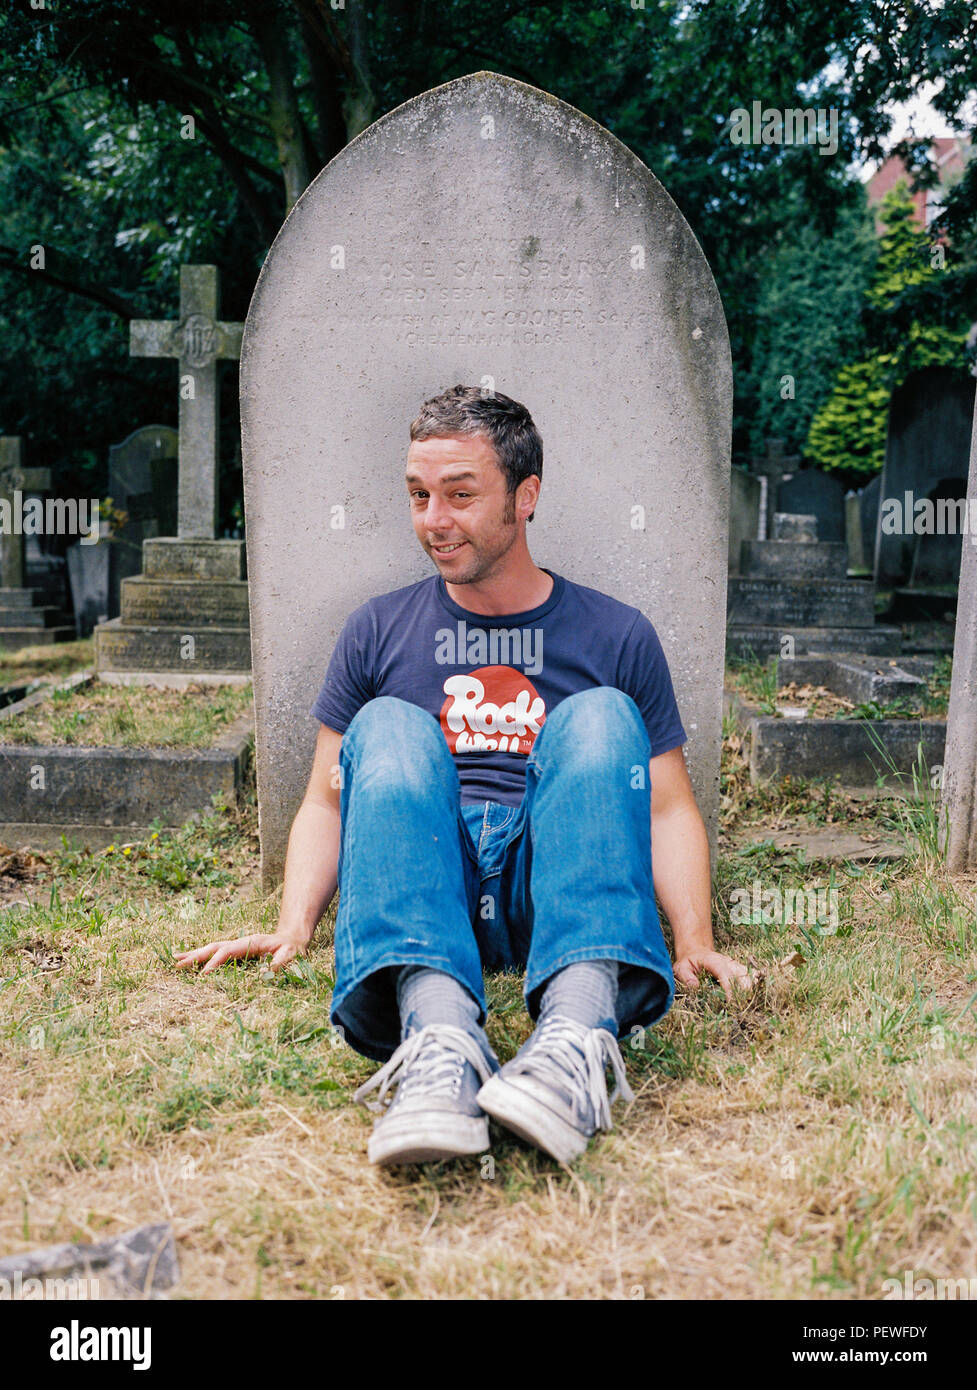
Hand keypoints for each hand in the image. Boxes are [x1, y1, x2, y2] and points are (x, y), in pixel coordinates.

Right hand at [173, 930, 306, 974]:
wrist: (293, 939)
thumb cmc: (293, 949)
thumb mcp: (291, 956)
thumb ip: (281, 963)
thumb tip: (266, 973)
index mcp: (251, 942)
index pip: (228, 952)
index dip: (215, 962)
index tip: (203, 975)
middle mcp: (240, 942)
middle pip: (214, 947)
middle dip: (196, 956)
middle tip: (177, 964)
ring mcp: (236, 946)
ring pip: (211, 949)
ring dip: (194, 955)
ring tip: (175, 960)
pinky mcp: (235, 952)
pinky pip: (215, 954)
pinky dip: (200, 957)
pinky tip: (188, 962)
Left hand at [673, 950, 755, 1001]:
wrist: (696, 952)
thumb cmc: (688, 962)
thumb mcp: (681, 968)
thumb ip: (686, 977)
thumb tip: (695, 986)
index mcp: (714, 961)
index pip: (725, 974)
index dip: (729, 988)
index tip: (730, 1002)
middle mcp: (728, 962)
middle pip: (743, 976)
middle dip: (743, 992)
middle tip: (738, 1009)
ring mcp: (735, 966)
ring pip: (749, 977)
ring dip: (749, 991)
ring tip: (744, 1006)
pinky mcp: (739, 970)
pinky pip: (751, 978)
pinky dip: (752, 988)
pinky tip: (748, 999)